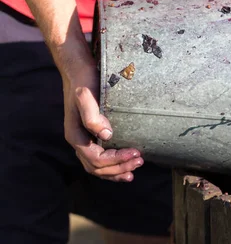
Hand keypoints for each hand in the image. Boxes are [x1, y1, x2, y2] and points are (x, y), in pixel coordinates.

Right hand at [62, 62, 143, 181]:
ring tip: (136, 167)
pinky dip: (114, 166)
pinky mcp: (93, 137)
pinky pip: (101, 160)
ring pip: (99, 167)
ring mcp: (86, 141)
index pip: (96, 158)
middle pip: (98, 167)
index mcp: (76, 136)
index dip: (116, 160)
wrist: (79, 72)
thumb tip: (106, 135)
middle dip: (119, 168)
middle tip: (140, 160)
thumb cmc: (83, 82)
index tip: (135, 152)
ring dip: (117, 171)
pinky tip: (127, 167)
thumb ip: (92, 115)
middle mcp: (80, 142)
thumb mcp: (85, 95)